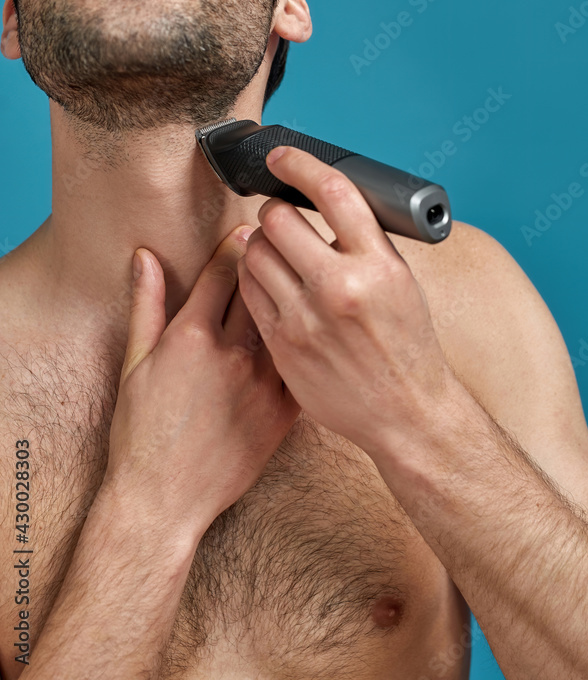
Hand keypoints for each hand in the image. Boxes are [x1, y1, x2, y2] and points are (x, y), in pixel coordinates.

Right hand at [103, 225, 300, 538]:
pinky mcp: (284, 412)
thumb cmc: (141, 434)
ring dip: (293, 297)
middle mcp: (232, 353)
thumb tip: (146, 257)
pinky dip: (306, 343)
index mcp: (192, 336)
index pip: (222, 271)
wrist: (163, 500)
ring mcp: (263, 383)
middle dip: (268, 262)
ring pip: (288, 320)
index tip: (247, 229)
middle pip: (261, 288)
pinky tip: (312, 330)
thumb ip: (147, 305)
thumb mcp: (133, 363)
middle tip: (279, 244)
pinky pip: (302, 363)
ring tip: (300, 280)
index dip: (235, 245)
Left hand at [237, 147, 450, 459]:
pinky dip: (253, 274)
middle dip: (275, 210)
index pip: (334, 192)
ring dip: (260, 241)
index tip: (282, 157)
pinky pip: (248, 289)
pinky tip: (269, 278)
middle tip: (282, 217)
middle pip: (279, 218)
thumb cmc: (406, 344)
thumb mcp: (400, 281)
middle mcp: (341, 288)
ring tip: (277, 251)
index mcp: (379, 265)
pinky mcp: (282, 343)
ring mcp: (306, 318)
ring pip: (255, 251)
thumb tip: (321, 201)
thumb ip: (362, 242)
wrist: (405, 413)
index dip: (300, 165)